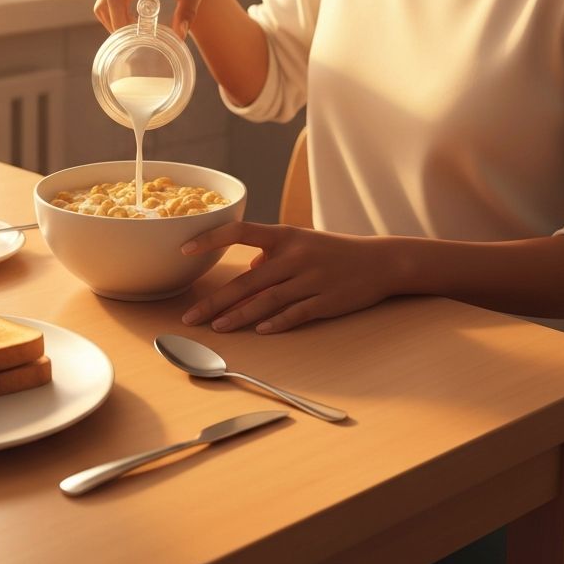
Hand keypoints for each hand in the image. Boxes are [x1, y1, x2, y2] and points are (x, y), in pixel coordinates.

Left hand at [180, 222, 392, 332]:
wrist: (379, 261)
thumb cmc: (333, 251)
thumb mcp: (300, 241)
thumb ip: (270, 254)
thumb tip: (246, 273)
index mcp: (284, 235)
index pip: (239, 232)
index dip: (210, 239)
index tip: (184, 250)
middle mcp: (294, 255)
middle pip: (247, 281)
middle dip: (215, 301)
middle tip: (190, 317)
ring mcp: (310, 279)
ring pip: (267, 300)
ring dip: (238, 316)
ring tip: (216, 328)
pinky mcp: (325, 300)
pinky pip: (296, 313)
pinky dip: (277, 323)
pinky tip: (260, 332)